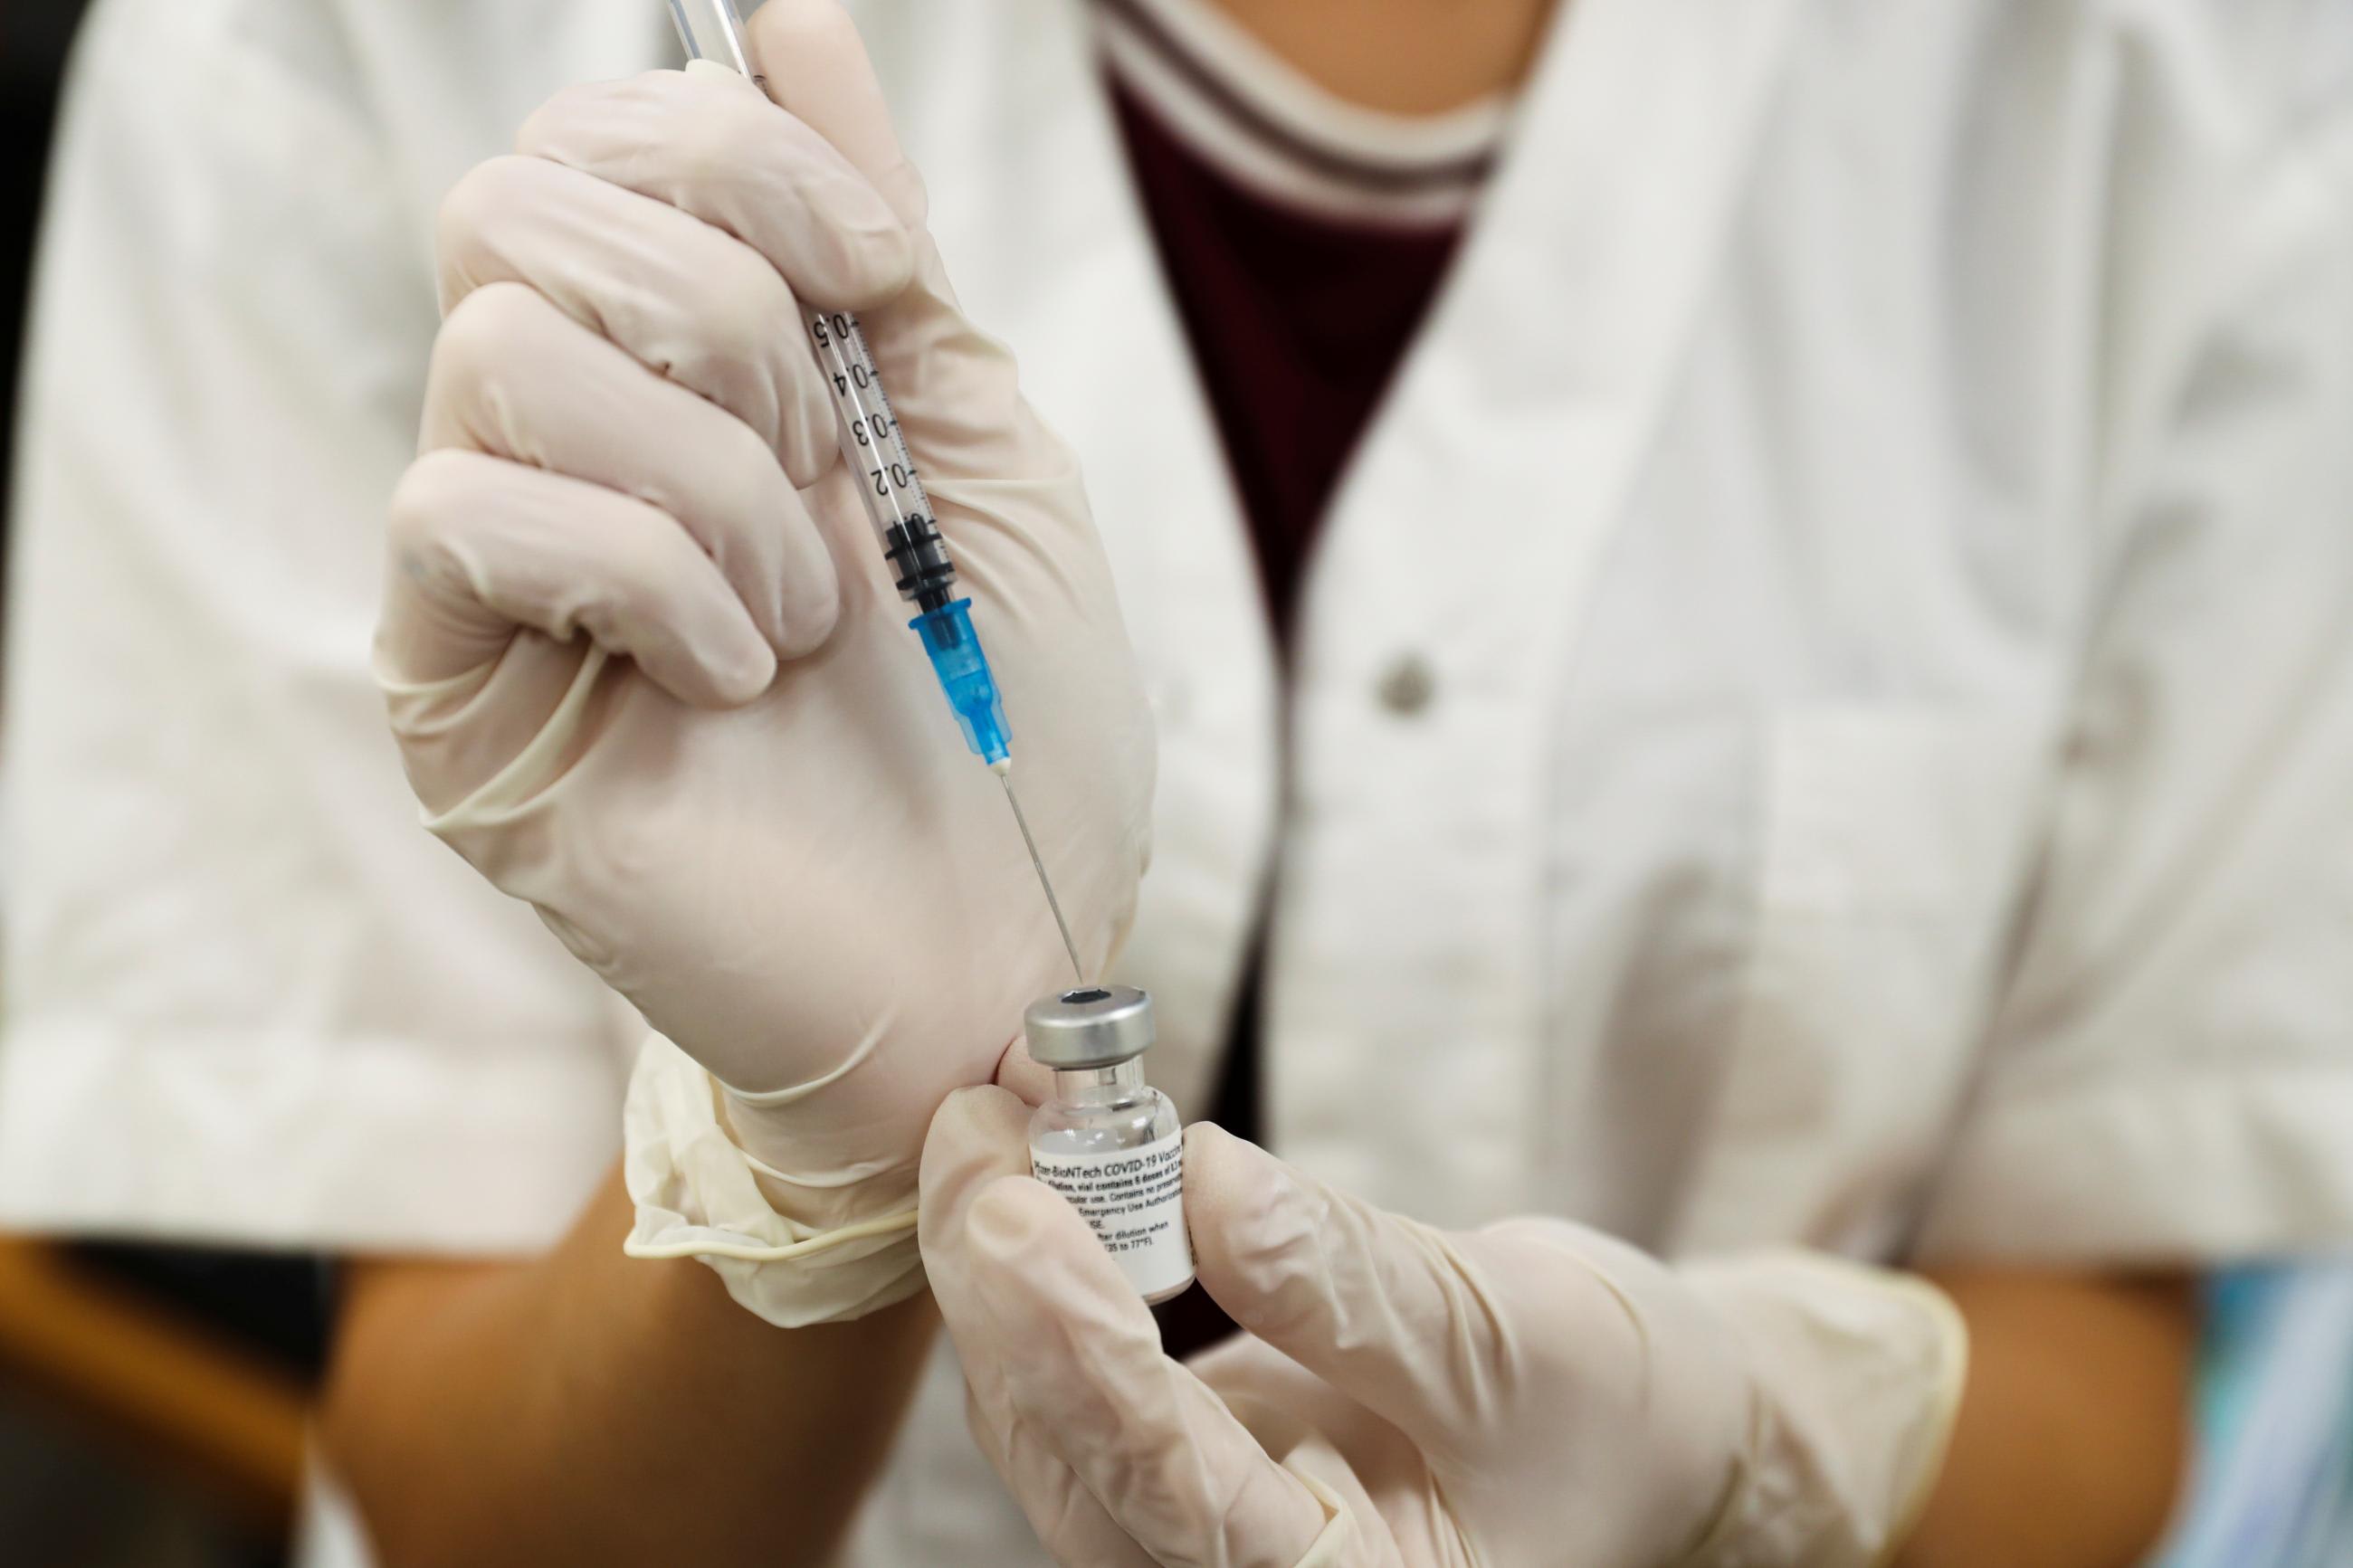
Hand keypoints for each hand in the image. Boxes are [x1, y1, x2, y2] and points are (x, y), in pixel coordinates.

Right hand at [375, 0, 1152, 1226]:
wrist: (998, 949)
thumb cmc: (1004, 725)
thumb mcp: (977, 442)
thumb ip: (874, 244)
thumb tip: (790, 20)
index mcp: (693, 368)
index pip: (603, 144)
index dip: (738, 158)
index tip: (878, 270)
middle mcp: (573, 440)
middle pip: (517, 206)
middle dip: (727, 317)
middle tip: (831, 473)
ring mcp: (501, 563)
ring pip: (500, 346)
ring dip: (713, 473)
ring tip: (804, 615)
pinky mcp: (454, 685)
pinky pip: (467, 505)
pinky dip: (649, 570)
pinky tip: (734, 676)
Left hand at [920, 1085, 1965, 1567]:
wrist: (1632, 1433)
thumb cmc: (1605, 1412)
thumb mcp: (1514, 1341)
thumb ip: (1350, 1286)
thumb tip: (1202, 1180)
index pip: (1176, 1491)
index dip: (1081, 1354)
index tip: (1015, 1220)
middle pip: (1074, 1451)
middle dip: (1009, 1283)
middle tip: (980, 1125)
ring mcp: (1192, 1526)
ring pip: (1049, 1413)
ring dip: (1009, 1261)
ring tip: (1001, 1115)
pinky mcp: (1171, 1454)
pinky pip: (1074, 1371)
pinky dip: (1048, 1262)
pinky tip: (1035, 1160)